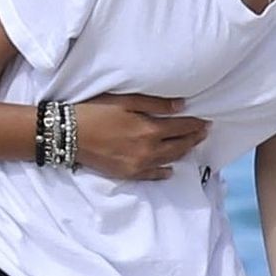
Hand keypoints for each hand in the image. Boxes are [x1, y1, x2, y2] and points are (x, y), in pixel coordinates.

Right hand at [73, 94, 210, 180]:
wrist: (68, 134)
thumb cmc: (95, 112)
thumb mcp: (125, 100)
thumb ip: (155, 104)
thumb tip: (181, 106)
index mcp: (149, 129)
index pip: (181, 127)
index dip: (195, 124)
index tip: (206, 121)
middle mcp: (148, 150)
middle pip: (179, 145)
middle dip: (194, 138)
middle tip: (204, 133)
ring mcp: (138, 165)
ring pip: (169, 160)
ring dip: (183, 153)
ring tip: (192, 146)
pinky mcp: (127, 174)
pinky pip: (152, 175)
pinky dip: (164, 172)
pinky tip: (169, 170)